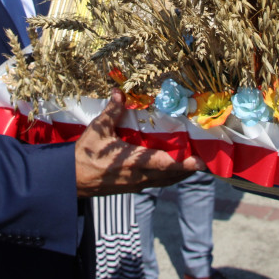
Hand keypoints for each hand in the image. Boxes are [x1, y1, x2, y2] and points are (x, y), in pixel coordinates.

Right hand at [75, 89, 205, 196]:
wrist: (71, 179)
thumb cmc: (84, 155)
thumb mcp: (97, 130)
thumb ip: (112, 112)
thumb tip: (120, 92)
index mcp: (131, 162)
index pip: (162, 163)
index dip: (182, 163)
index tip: (200, 161)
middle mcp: (138, 176)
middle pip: (170, 175)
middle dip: (189, 169)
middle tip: (207, 160)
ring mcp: (136, 184)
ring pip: (165, 181)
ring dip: (181, 174)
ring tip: (195, 165)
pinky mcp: (133, 187)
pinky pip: (157, 183)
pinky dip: (169, 177)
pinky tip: (173, 170)